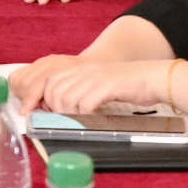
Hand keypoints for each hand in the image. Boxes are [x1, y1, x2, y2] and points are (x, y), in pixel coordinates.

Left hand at [13, 52, 160, 115]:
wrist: (153, 77)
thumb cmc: (127, 86)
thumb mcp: (98, 84)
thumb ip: (80, 92)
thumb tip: (60, 111)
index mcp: (80, 68)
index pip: (49, 81)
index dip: (41, 99)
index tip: (35, 114)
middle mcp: (84, 70)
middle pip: (54, 91)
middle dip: (55, 109)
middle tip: (65, 120)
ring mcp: (95, 76)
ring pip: (66, 98)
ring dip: (69, 114)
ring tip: (81, 119)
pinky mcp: (106, 85)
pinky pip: (85, 104)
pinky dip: (85, 115)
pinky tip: (93, 118)